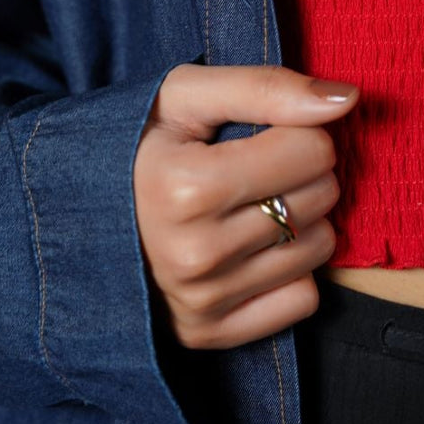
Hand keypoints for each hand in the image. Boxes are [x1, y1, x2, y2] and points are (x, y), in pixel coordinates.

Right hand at [134, 64, 358, 348]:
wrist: (76, 213)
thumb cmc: (139, 144)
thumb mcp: (186, 95)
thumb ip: (266, 88)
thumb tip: (347, 99)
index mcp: (186, 187)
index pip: (312, 149)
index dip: (298, 131)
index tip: (263, 134)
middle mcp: (195, 254)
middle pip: (321, 197)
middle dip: (303, 172)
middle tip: (258, 168)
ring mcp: (202, 301)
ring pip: (320, 250)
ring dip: (302, 219)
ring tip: (253, 205)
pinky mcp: (208, 334)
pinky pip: (303, 301)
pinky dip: (291, 272)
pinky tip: (252, 249)